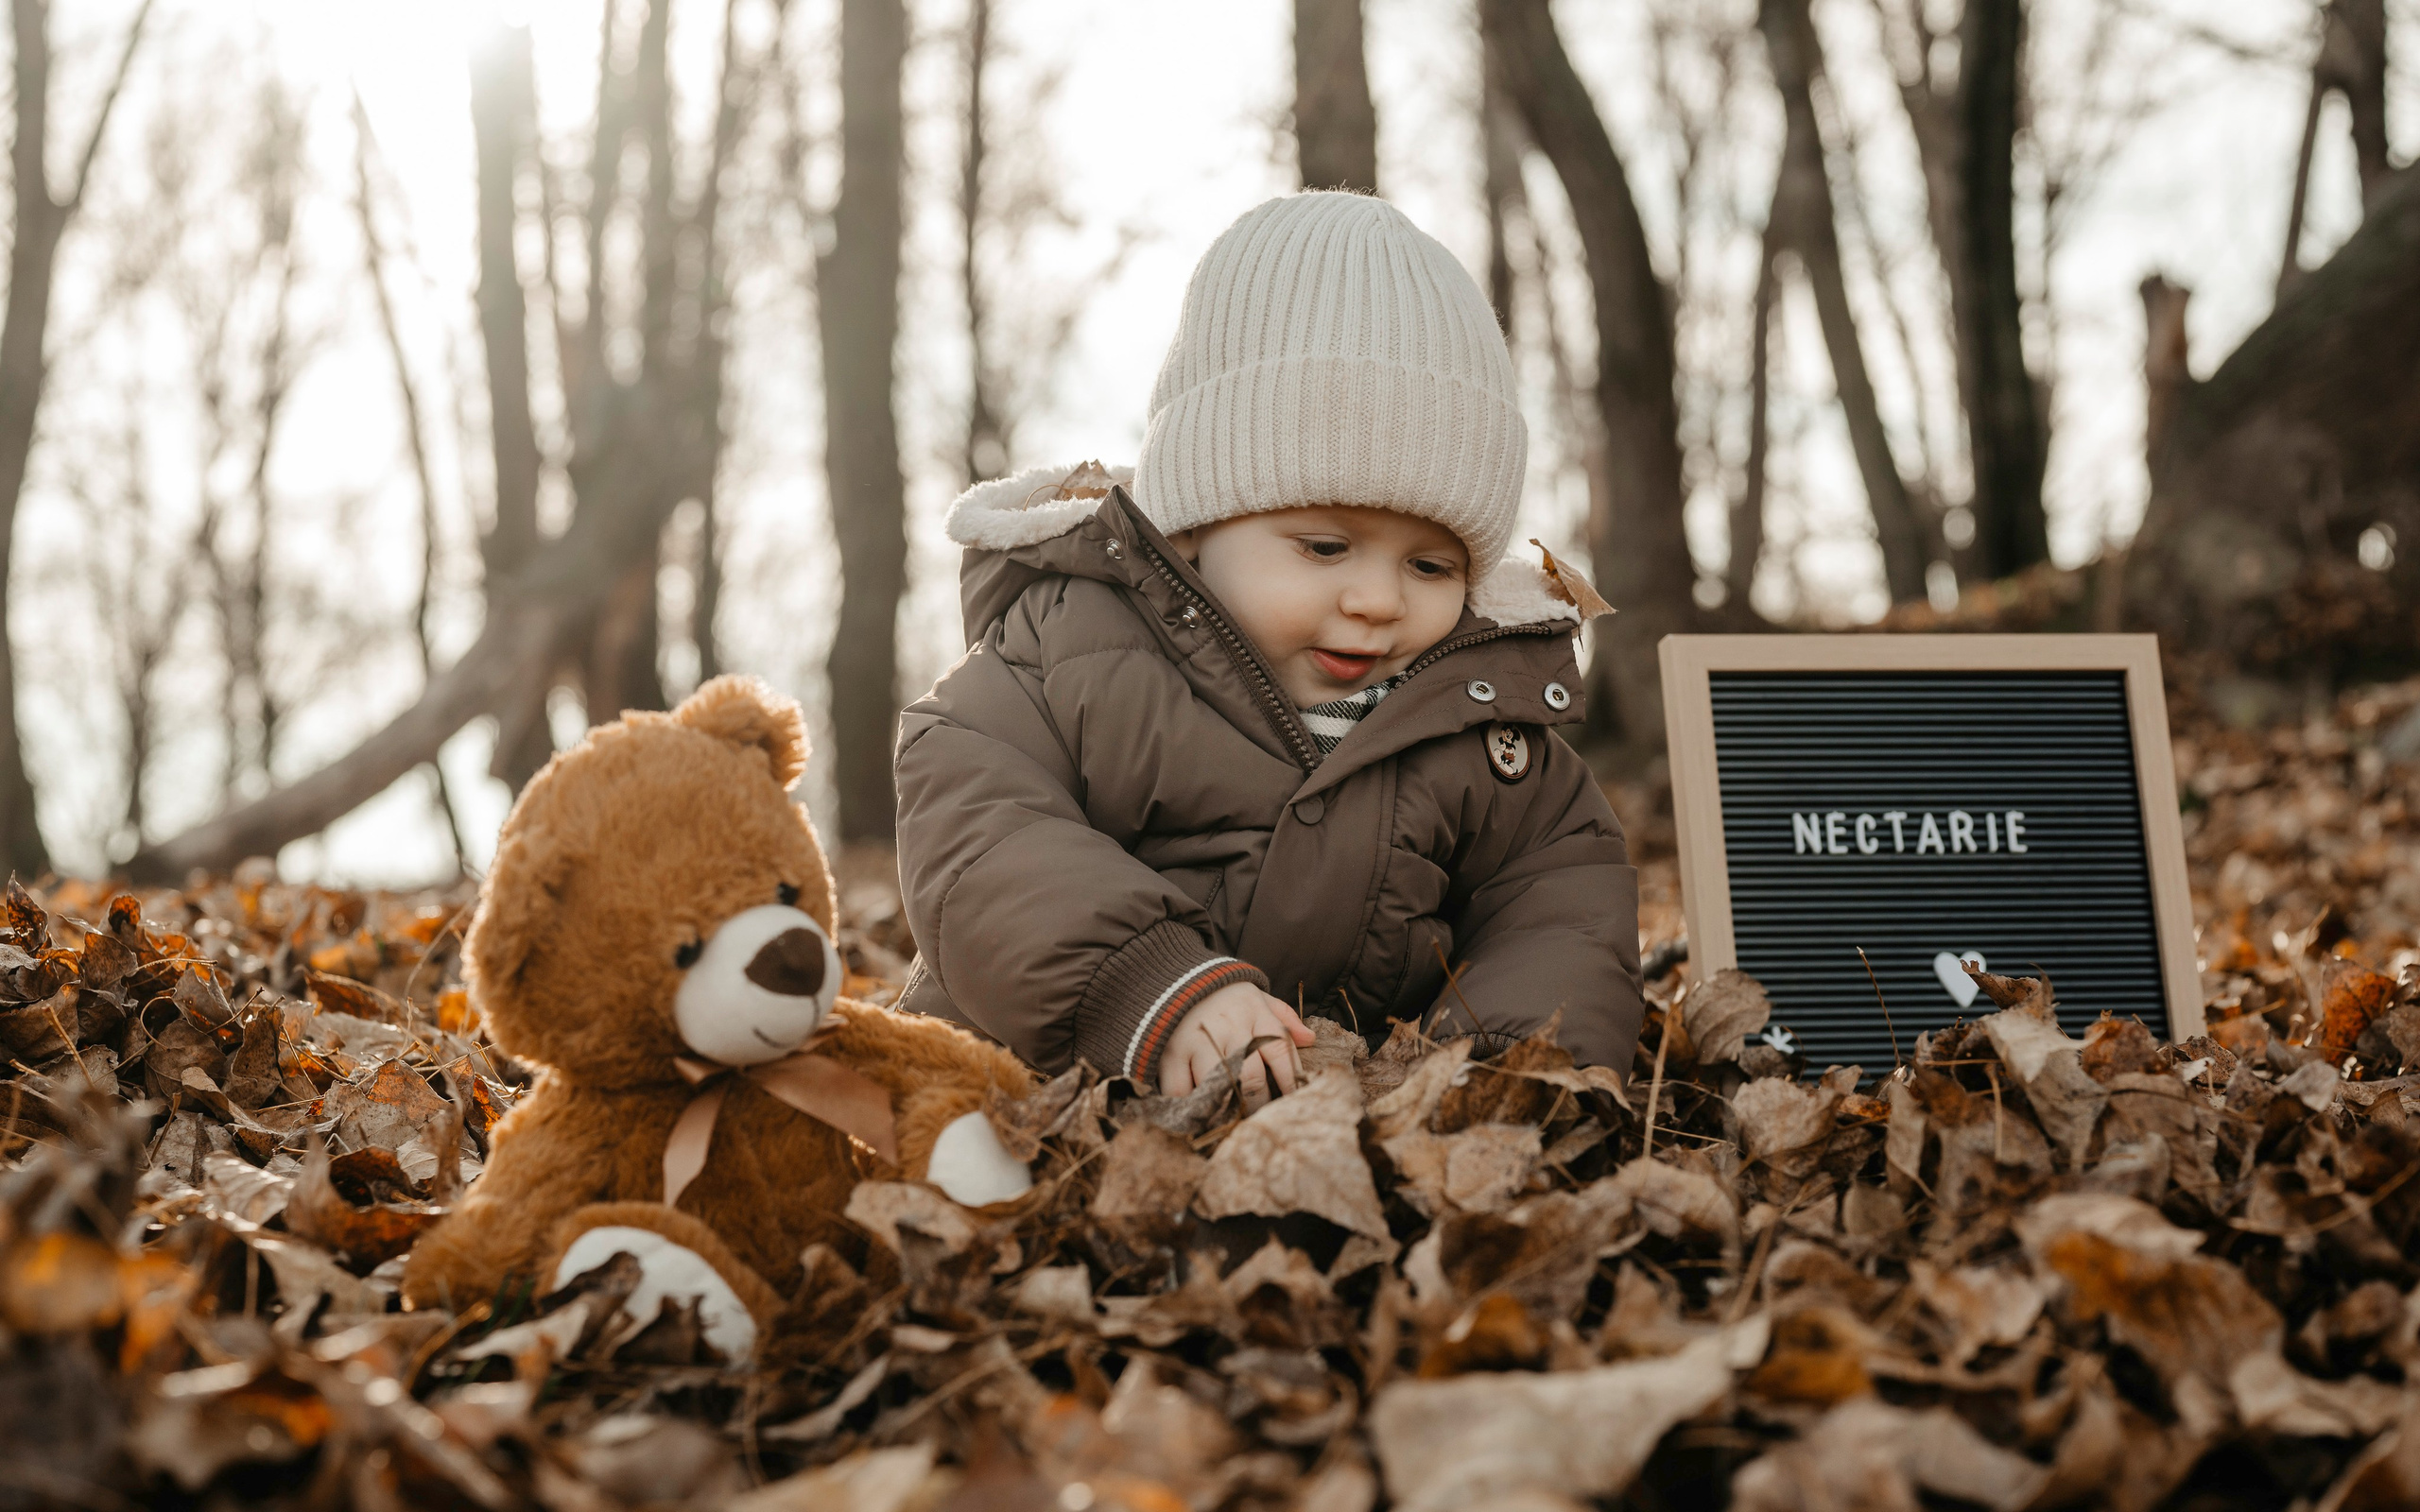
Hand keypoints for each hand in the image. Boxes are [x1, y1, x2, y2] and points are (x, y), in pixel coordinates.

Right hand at [1157, 982, 1316, 1108]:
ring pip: (1220, 1086)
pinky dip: (1191, 1106)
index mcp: (1255, 1014)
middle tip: (1261, 1119)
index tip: (1291, 1102)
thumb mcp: (1257, 997)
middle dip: (1259, 1103)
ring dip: (1229, 1109)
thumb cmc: (1223, 994)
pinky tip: (1199, 1114)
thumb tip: (1310, 1039)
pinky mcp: (1171, 1053)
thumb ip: (1284, 1017)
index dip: (1290, 1082)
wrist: (1174, 977)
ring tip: (1234, 1122)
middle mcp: (1229, 1028)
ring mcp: (1198, 1041)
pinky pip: (1181, 1089)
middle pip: (1252, 1077)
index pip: (1281, 1052)